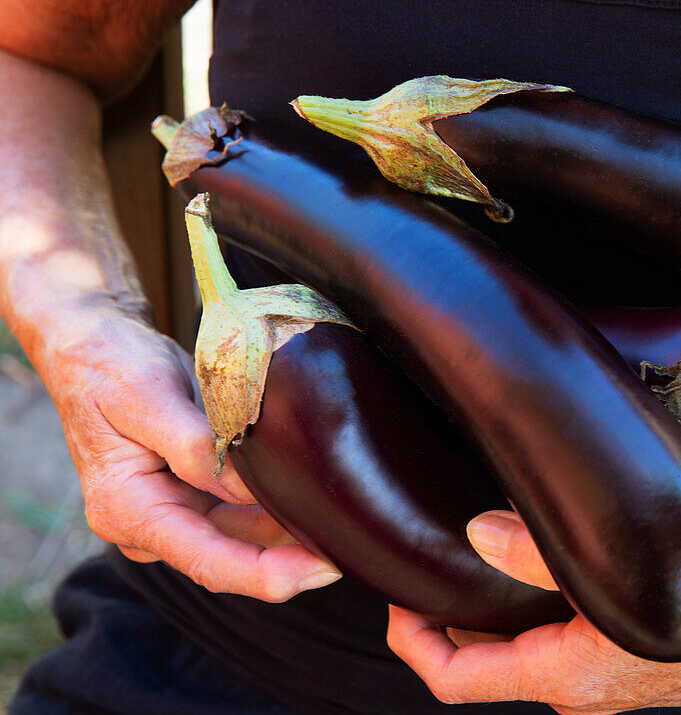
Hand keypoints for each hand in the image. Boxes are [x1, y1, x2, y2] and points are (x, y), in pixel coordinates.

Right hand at [41, 299, 340, 601]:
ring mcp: (173, 512)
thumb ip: (196, 448)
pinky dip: (280, 511)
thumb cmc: (110, 363)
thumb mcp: (148, 396)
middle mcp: (150, 525)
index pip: (208, 563)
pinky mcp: (193, 495)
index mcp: (128, 511)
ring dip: (292, 538)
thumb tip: (251, 490)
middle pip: (234, 559)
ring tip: (346, 526)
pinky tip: (318, 501)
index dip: (269, 575)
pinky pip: (244, 514)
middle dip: (293, 561)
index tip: (322, 569)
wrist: (91, 341)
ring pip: (246, 540)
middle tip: (353, 547)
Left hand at [387, 510, 680, 713]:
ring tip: (468, 547)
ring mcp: (596, 674)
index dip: (411, 640)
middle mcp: (573, 685)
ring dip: (483, 607)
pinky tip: (533, 556)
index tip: (392, 594)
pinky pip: (548, 636)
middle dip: (441, 616)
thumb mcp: (639, 580)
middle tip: (424, 555)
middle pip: (479, 661)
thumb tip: (474, 534)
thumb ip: (548, 554)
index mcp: (567, 677)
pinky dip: (523, 605)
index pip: (457, 679)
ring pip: (513, 646)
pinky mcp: (618, 654)